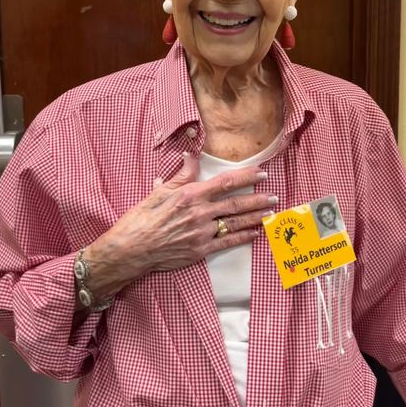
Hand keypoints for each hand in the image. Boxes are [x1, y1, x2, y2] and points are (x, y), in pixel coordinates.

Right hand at [85, 153, 275, 295]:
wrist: (131, 249)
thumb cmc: (141, 219)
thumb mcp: (160, 191)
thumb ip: (182, 175)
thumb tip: (191, 156)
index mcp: (190, 195)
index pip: (225, 182)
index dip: (246, 177)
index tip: (261, 173)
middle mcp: (199, 213)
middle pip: (236, 204)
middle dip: (257, 198)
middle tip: (274, 195)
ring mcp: (202, 233)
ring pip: (235, 223)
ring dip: (255, 217)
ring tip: (270, 213)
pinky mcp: (200, 250)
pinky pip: (227, 242)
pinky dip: (243, 237)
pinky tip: (255, 233)